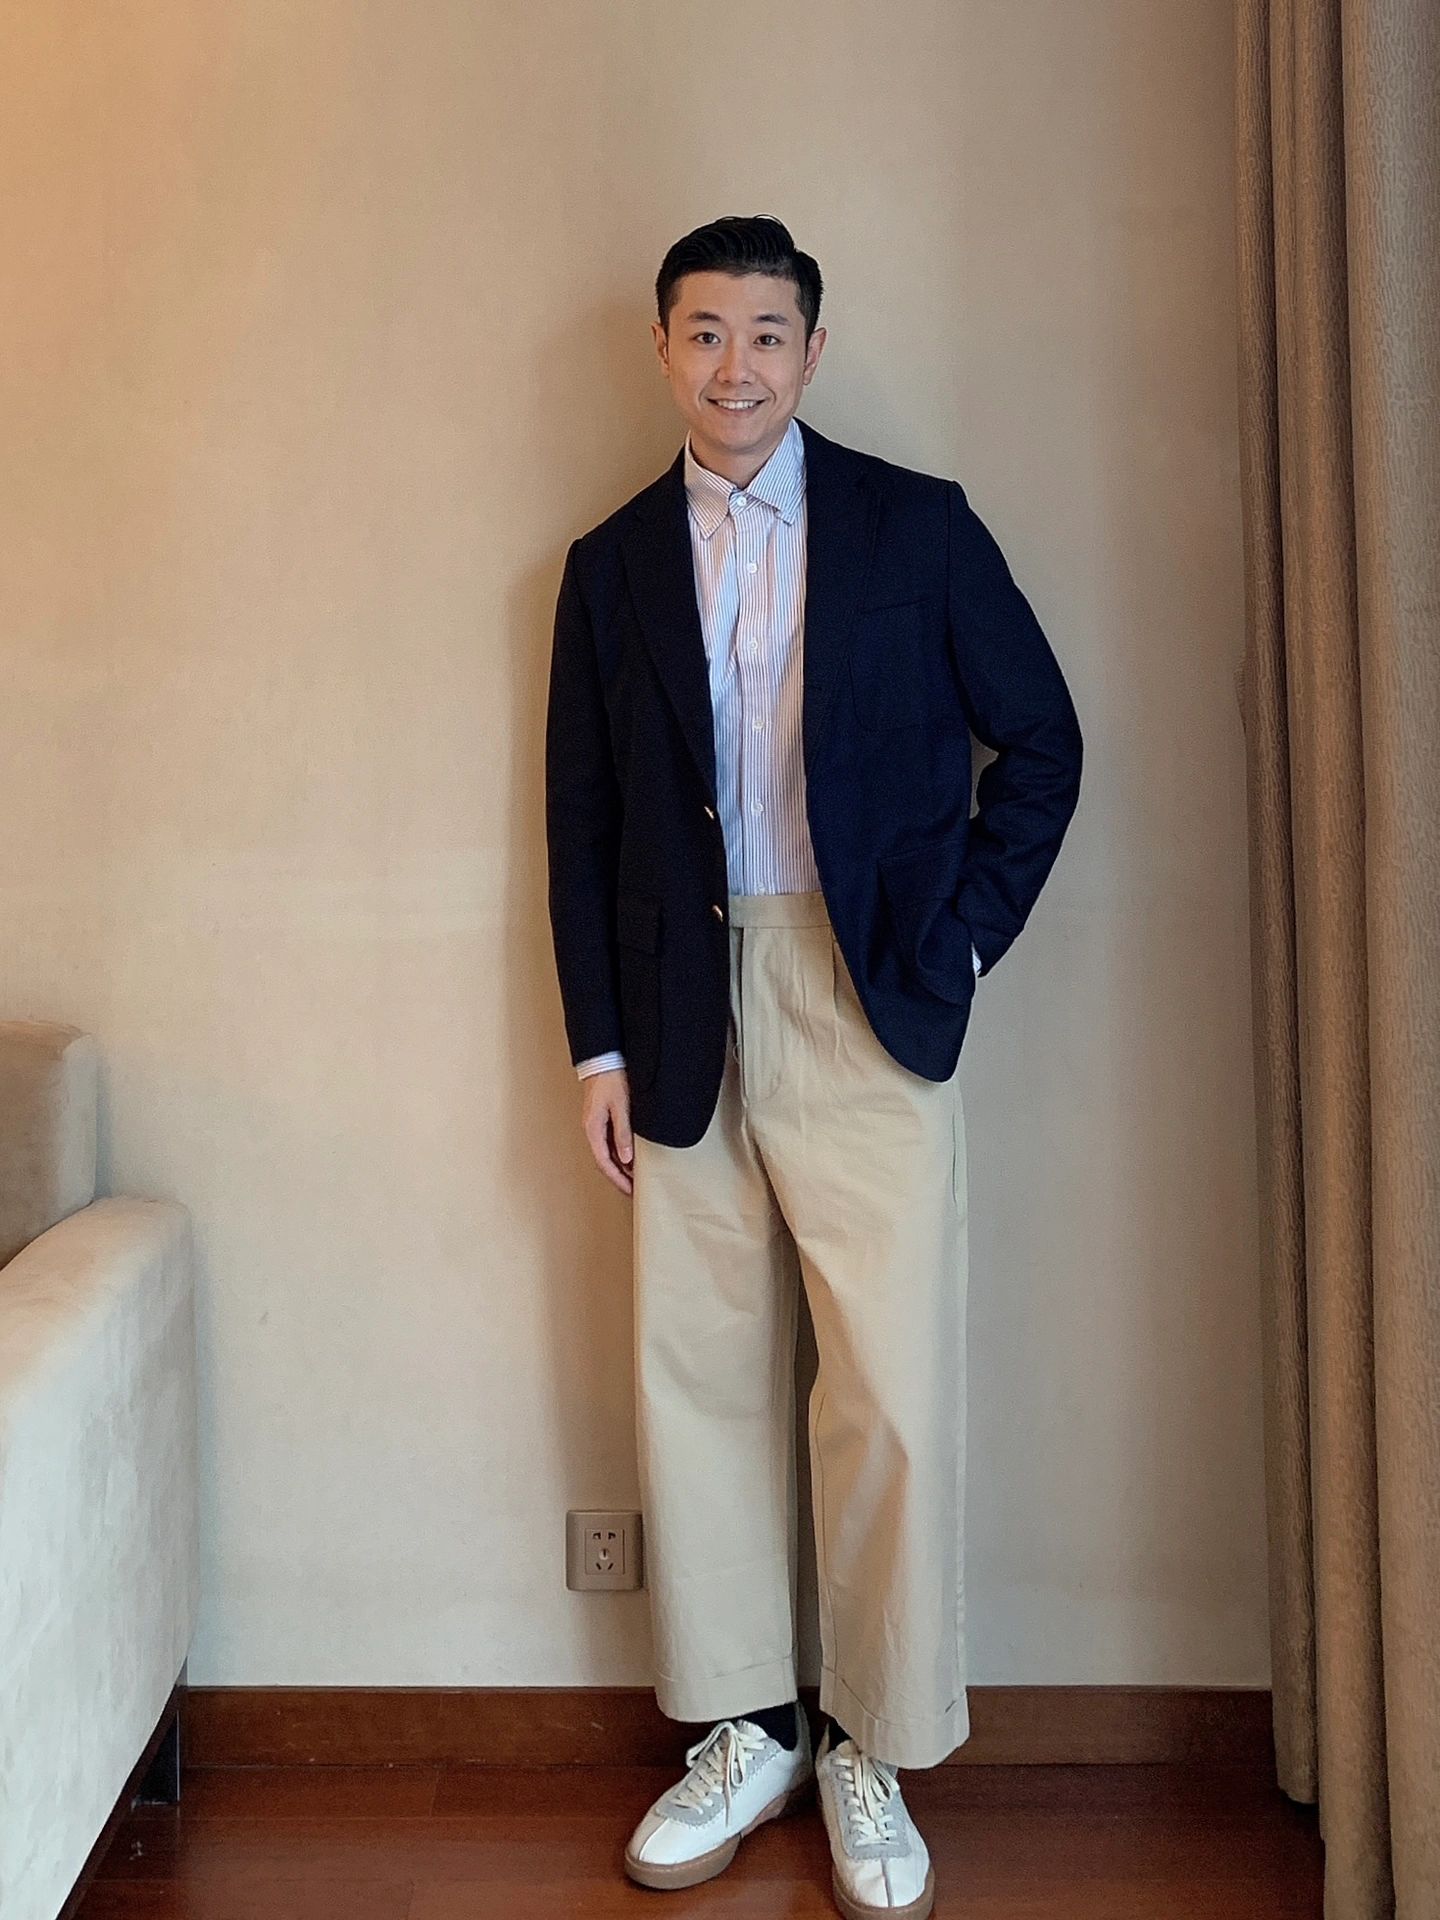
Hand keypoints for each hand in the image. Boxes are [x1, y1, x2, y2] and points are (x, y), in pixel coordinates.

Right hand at [581, 1068, 633, 1194]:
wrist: (603, 1059)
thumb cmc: (611, 1079)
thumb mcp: (621, 1107)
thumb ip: (623, 1133)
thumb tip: (626, 1159)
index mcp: (593, 1129)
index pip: (604, 1163)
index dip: (617, 1179)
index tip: (630, 1190)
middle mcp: (592, 1130)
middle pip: (604, 1161)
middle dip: (619, 1178)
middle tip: (634, 1190)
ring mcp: (596, 1124)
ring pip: (607, 1153)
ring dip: (620, 1167)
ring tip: (635, 1177)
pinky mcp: (602, 1118)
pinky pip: (609, 1142)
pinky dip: (619, 1153)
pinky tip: (631, 1157)